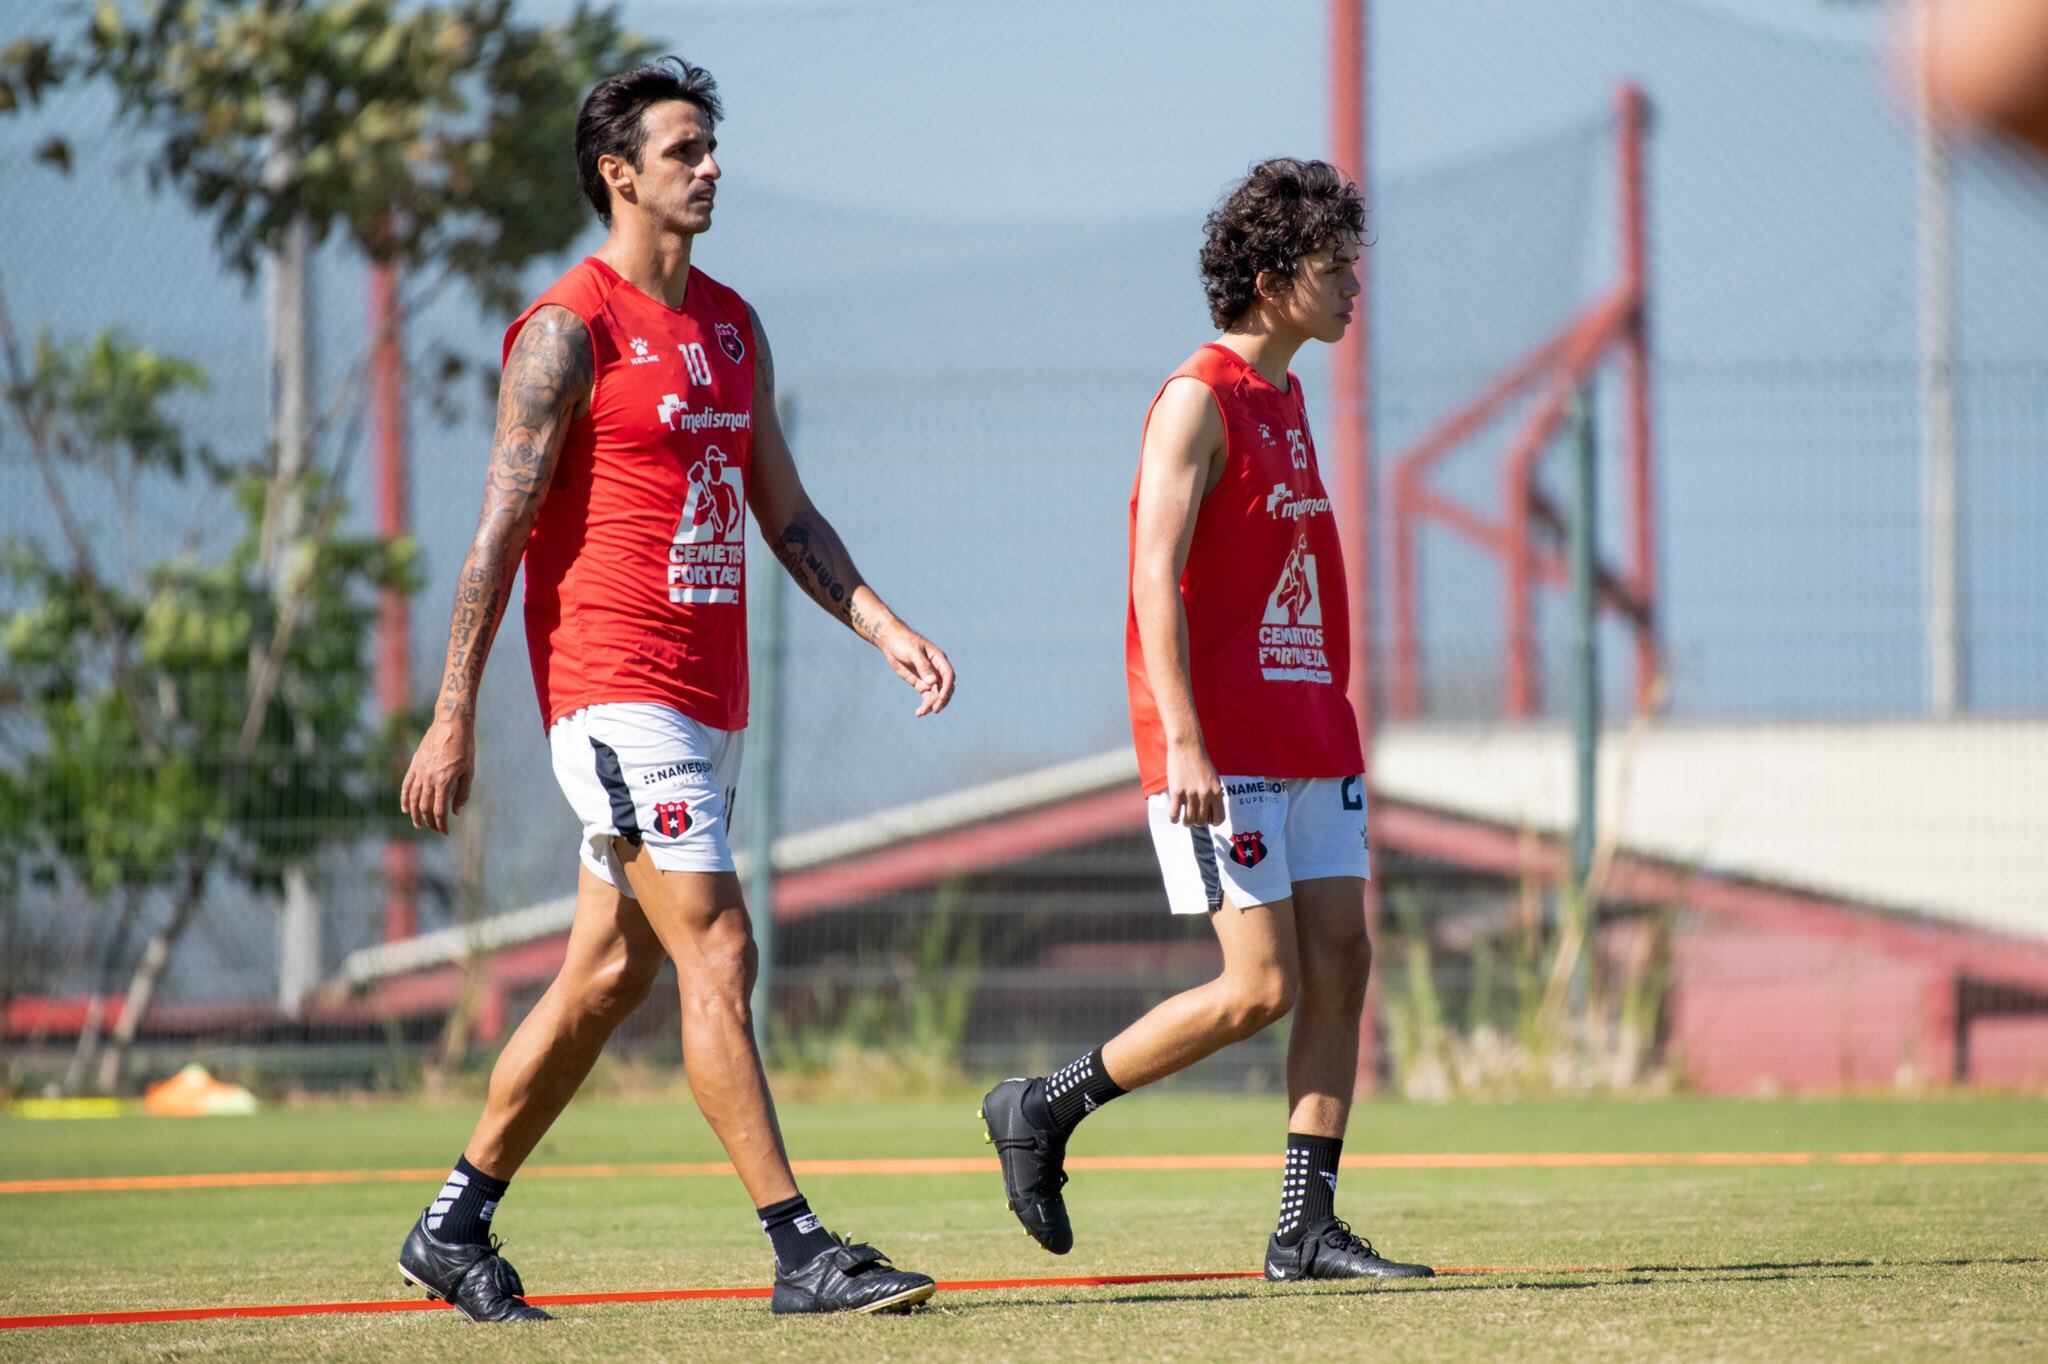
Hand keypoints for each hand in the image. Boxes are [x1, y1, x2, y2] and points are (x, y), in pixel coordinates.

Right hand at [400, 714, 475, 833]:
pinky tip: (406, 809)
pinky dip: (405, 799)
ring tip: (419, 824)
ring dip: (415, 814)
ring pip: (413, 799)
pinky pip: (406, 785)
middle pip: (425, 807)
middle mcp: (429, 778)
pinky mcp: (414, 764)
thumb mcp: (469, 771)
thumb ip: (462, 793)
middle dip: (429, 822)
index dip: (441, 825)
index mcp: (444, 781)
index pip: (439, 811)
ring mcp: (419, 771)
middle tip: (435, 829)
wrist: (451, 724)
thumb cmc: (464, 747)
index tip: (445, 832)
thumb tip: (456, 813)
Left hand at [875, 621, 955, 716]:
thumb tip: (932, 682)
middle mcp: (937, 670)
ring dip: (931, 704)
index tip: (941, 698)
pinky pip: (927, 696)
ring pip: (936, 694)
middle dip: (941, 699)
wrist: (891, 641)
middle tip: (934, 709)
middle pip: (944, 687)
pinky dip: (925, 704)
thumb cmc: (903, 642)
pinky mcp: (921, 683)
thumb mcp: (913, 652)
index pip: (948, 675)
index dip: (946, 687)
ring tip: (921, 712)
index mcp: (939, 659)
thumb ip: (923, 666)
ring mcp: (929, 677)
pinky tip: (919, 712)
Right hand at [1164, 738, 1222, 825]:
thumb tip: (1210, 809)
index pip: (1219, 817)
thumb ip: (1213, 793)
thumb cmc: (1200, 760)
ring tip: (1184, 819)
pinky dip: (1174, 819)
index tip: (1208, 820)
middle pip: (1202, 821)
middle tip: (1194, 817)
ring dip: (1187, 822)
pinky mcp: (1177, 792)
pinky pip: (1175, 814)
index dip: (1213, 822)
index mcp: (1216, 792)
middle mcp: (1205, 795)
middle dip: (1198, 822)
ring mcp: (1190, 794)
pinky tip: (1175, 817)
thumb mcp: (1213, 777)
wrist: (1187, 747)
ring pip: (1189, 820)